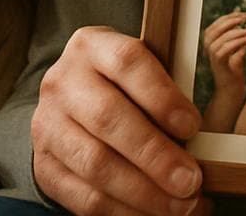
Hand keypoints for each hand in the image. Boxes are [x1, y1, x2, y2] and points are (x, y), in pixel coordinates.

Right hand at [30, 25, 204, 214]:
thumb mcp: (139, 71)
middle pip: (108, 119)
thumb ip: (164, 92)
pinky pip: (83, 196)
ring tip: (180, 205)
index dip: (162, 96)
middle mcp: (63, 82)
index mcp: (92, 46)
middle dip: (156, 155)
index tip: (193, 127)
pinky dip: (123, 211)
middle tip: (192, 181)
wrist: (69, 100)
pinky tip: (152, 214)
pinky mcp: (44, 165)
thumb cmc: (121, 83)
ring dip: (144, 192)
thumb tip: (201, 139)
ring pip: (95, 163)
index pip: (128, 63)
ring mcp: (48, 125)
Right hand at [201, 11, 245, 90]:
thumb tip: (242, 25)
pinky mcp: (217, 64)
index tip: (243, 14)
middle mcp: (208, 48)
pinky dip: (236, 43)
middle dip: (232, 21)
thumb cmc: (234, 69)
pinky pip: (223, 50)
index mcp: (211, 42)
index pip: (217, 24)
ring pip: (220, 39)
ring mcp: (211, 56)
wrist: (231, 88)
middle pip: (216, 29)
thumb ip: (237, 38)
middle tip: (245, 19)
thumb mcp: (236, 49)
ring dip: (236, 32)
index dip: (230, 16)